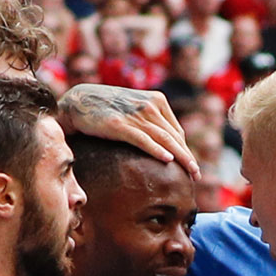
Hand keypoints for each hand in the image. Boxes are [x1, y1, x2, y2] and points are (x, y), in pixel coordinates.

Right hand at [57, 84, 199, 179]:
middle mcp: (150, 105)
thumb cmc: (106, 109)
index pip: (176, 130)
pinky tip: (168, 160)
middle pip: (174, 136)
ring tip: (190, 173)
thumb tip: (161, 144)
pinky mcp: (120, 125)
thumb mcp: (133, 111)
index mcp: (156, 100)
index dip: (185, 149)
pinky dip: (157, 150)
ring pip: (164, 139)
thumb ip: (148, 122)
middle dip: (187, 157)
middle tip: (197, 175)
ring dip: (180, 157)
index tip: (191, 165)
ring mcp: (135, 115)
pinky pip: (143, 139)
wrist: (79, 102)